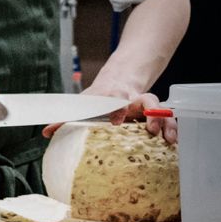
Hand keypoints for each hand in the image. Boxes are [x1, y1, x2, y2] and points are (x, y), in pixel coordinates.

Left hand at [42, 85, 177, 144]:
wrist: (121, 79)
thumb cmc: (98, 98)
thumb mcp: (82, 104)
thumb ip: (66, 119)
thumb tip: (46, 133)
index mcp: (112, 98)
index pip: (115, 101)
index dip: (117, 110)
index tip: (117, 120)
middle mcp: (131, 99)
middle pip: (145, 100)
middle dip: (149, 113)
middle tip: (149, 128)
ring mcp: (145, 105)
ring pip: (160, 108)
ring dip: (165, 122)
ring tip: (168, 138)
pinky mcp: (156, 113)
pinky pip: (168, 119)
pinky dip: (172, 129)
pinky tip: (174, 142)